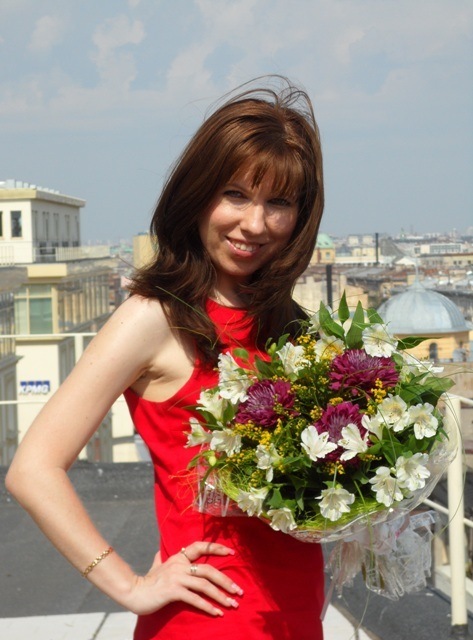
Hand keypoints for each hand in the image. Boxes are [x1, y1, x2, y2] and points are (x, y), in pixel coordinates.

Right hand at [125, 541, 243, 616]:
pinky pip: (194, 598)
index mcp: (178, 557)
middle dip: (226, 581)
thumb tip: (160, 552)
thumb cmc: (147, 581)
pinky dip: (207, 606)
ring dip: (220, 596)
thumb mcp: (156, 565)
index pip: (200, 547)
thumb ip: (161, 558)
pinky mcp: (173, 591)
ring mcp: (176, 577)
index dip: (216, 548)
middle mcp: (179, 565)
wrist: (133, 592)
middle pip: (208, 570)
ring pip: (204, 585)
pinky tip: (216, 613)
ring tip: (232, 604)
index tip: (232, 553)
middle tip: (238, 591)